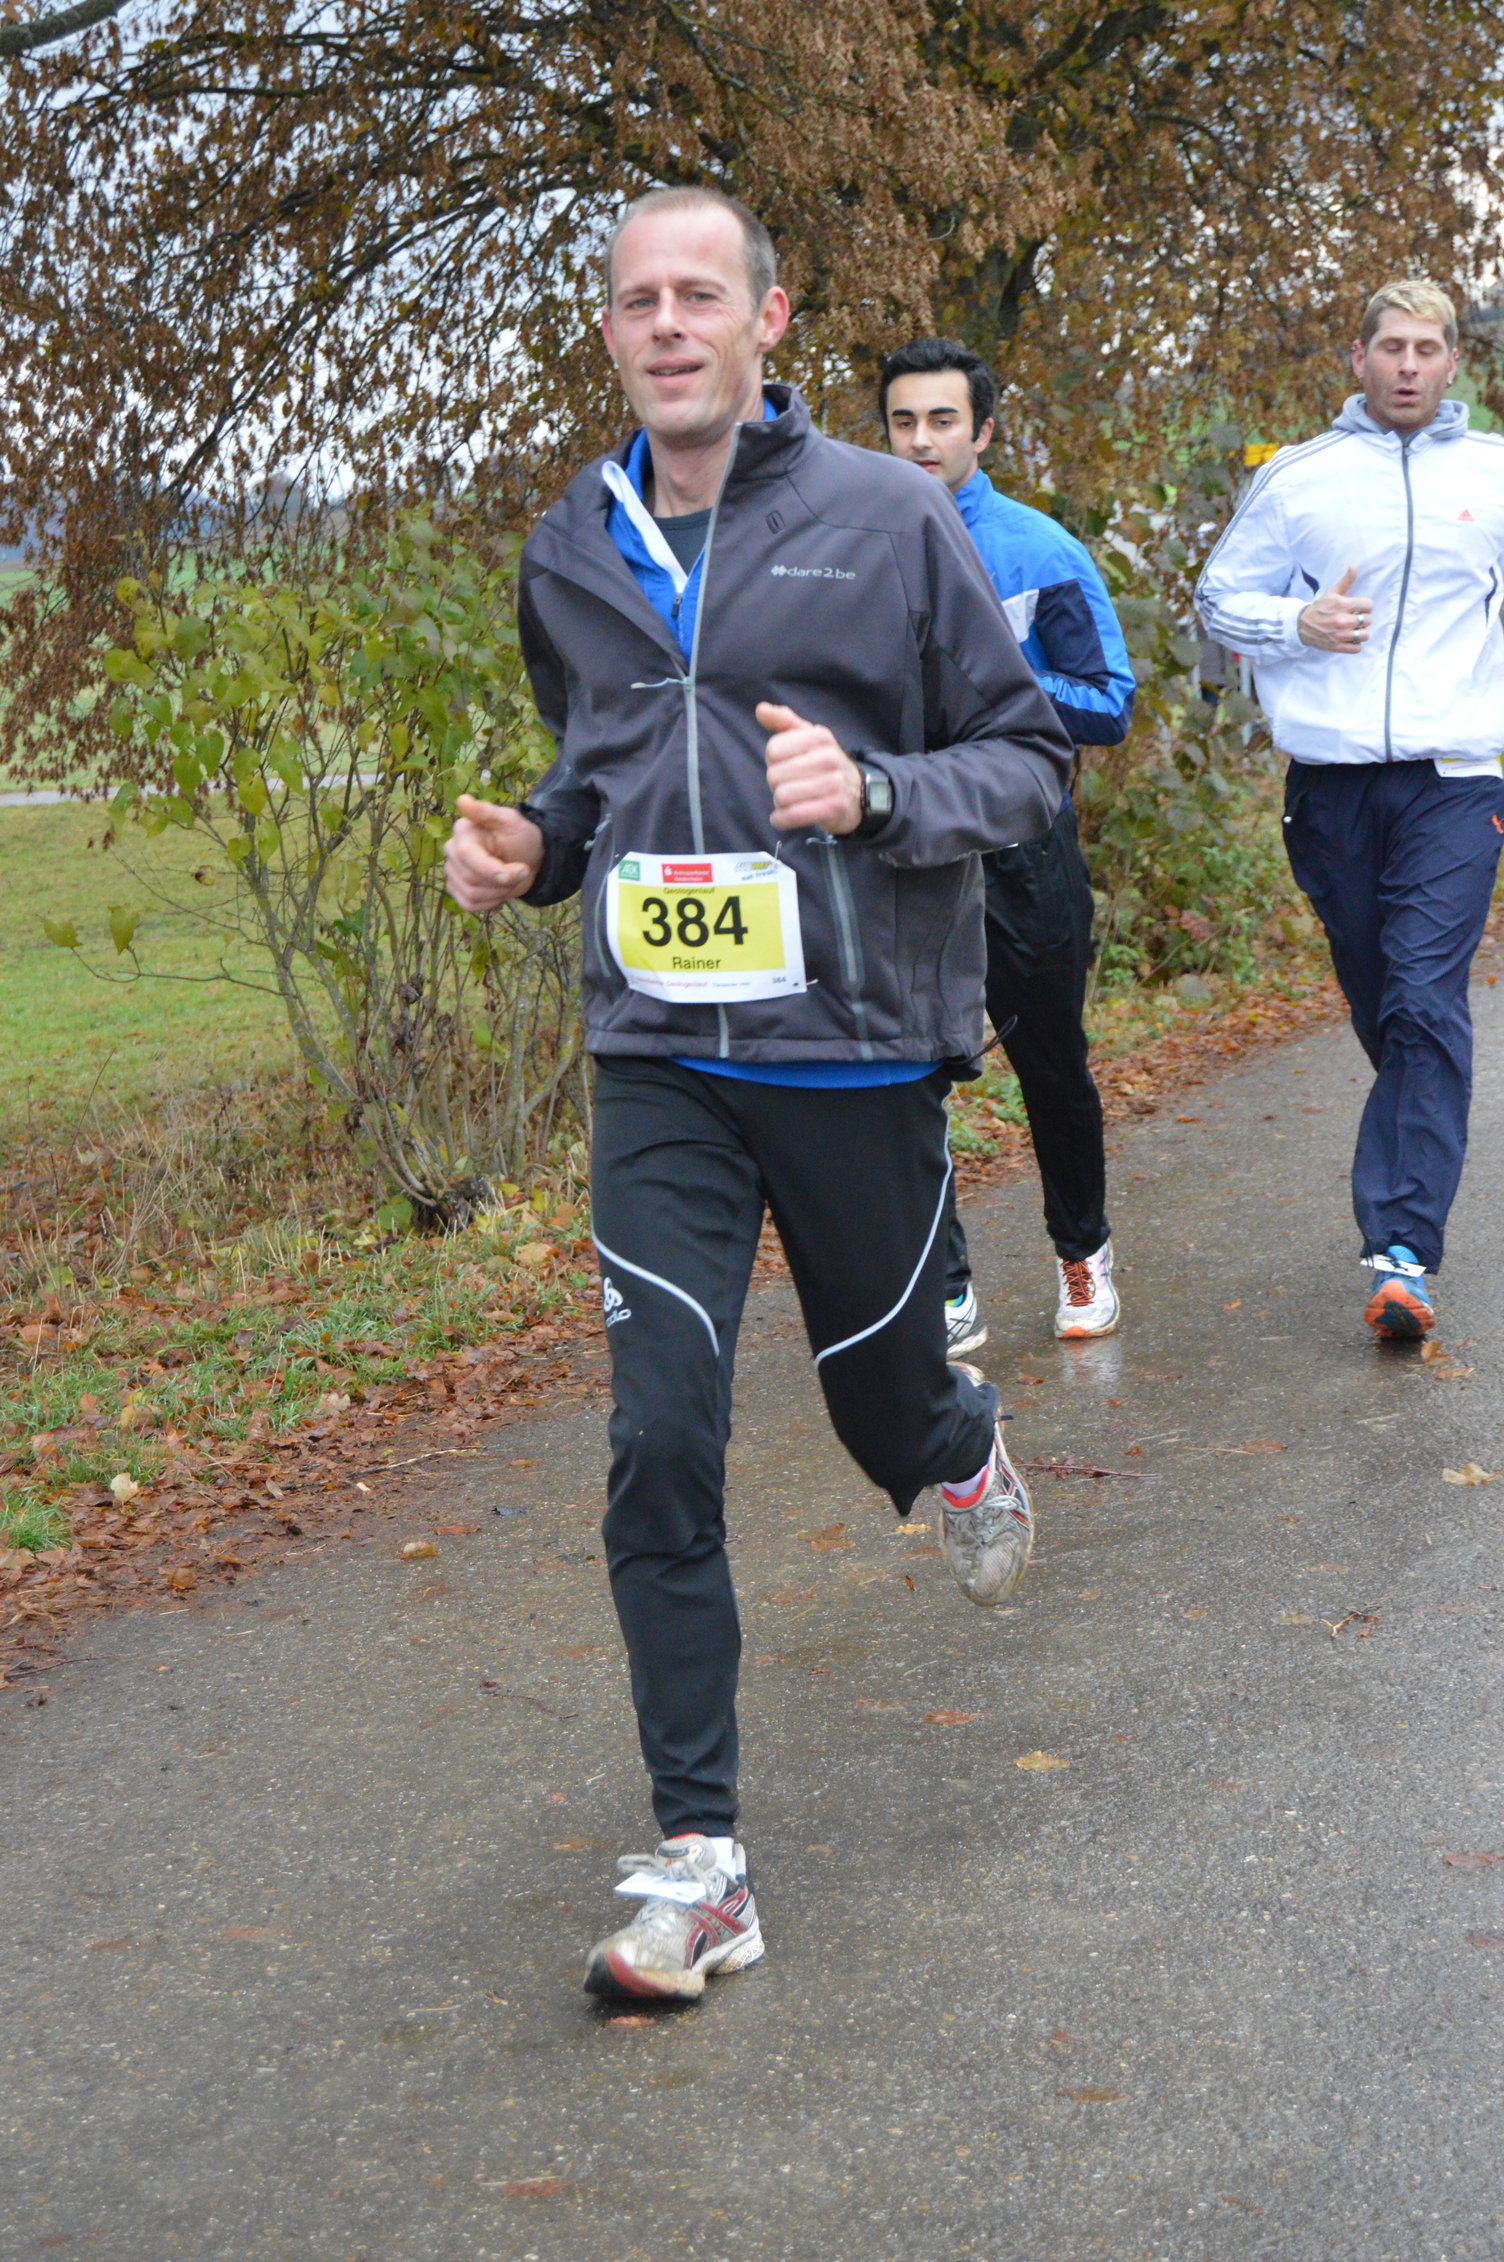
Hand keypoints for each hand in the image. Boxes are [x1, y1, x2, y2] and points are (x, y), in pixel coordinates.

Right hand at [444, 795, 544, 909]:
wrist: (527, 859)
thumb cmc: (521, 837)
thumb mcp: (512, 821)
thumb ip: (488, 812)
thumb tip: (463, 800)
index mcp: (464, 831)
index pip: (467, 855)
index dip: (492, 869)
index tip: (521, 870)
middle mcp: (452, 850)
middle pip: (471, 878)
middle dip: (502, 881)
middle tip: (521, 871)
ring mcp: (452, 871)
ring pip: (471, 894)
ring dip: (499, 892)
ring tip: (510, 880)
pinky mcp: (456, 888)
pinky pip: (469, 905)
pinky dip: (490, 903)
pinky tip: (500, 891)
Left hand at [757, 701, 862, 834]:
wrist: (856, 792)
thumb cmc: (823, 762)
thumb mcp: (807, 736)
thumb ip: (783, 721)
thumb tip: (761, 709)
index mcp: (820, 736)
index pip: (773, 750)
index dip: (773, 760)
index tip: (785, 762)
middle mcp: (829, 758)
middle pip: (774, 775)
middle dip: (776, 783)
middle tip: (789, 783)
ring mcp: (834, 784)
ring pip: (781, 796)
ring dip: (779, 802)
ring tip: (790, 799)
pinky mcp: (833, 808)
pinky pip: (793, 815)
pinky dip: (781, 819)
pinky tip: (781, 817)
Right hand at [1298, 566, 1371, 653]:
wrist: (1301, 626)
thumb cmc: (1319, 608)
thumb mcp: (1332, 592)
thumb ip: (1346, 580)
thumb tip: (1354, 566)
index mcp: (1341, 604)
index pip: (1368, 605)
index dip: (1365, 606)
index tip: (1359, 608)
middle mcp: (1341, 620)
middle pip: (1368, 620)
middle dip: (1363, 619)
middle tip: (1355, 618)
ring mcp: (1340, 635)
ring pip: (1365, 635)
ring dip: (1361, 632)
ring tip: (1354, 629)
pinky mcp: (1337, 646)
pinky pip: (1357, 648)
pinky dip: (1355, 644)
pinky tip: (1350, 639)